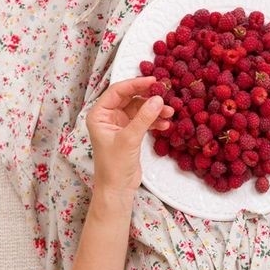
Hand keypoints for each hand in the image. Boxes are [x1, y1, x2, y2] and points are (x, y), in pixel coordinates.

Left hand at [86, 76, 173, 196]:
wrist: (118, 189)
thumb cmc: (115, 165)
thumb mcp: (129, 139)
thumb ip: (144, 118)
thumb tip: (158, 99)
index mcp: (99, 114)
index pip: (117, 91)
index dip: (135, 84)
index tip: (153, 81)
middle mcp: (108, 117)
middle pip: (130, 98)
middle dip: (148, 97)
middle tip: (165, 94)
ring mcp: (120, 125)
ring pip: (139, 109)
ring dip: (154, 110)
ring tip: (170, 112)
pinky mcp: (130, 133)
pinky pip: (144, 120)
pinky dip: (154, 121)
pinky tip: (165, 125)